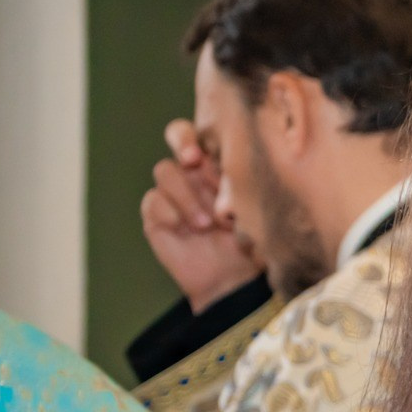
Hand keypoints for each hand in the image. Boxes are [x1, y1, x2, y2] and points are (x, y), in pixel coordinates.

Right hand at [140, 120, 257, 310]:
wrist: (233, 281)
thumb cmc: (254, 244)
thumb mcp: (259, 212)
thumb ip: (248, 186)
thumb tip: (242, 168)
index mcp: (224, 163)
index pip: (209, 130)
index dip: (206, 133)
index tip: (208, 151)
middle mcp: (196, 171)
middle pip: (177, 134)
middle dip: (182, 140)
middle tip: (193, 159)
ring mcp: (175, 190)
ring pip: (166, 170)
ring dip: (186, 194)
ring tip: (207, 224)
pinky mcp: (157, 214)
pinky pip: (153, 200)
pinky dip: (168, 211)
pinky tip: (185, 228)